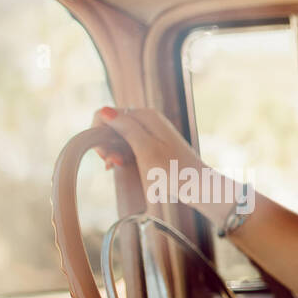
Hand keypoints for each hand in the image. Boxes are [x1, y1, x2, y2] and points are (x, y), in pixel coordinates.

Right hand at [91, 105, 205, 186]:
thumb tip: (104, 110)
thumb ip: (126, 129)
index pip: (105, 114)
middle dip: (106, 144)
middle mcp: (147, 119)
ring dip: (113, 151)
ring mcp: (151, 131)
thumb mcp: (146, 150)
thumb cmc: (174, 171)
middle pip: (111, 125)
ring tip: (117, 167)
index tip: (105, 156)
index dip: (98, 134)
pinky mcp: (153, 143)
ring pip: (119, 136)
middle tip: (111, 165)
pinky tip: (120, 165)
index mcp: (145, 115)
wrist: (199, 186)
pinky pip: (129, 144)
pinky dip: (122, 154)